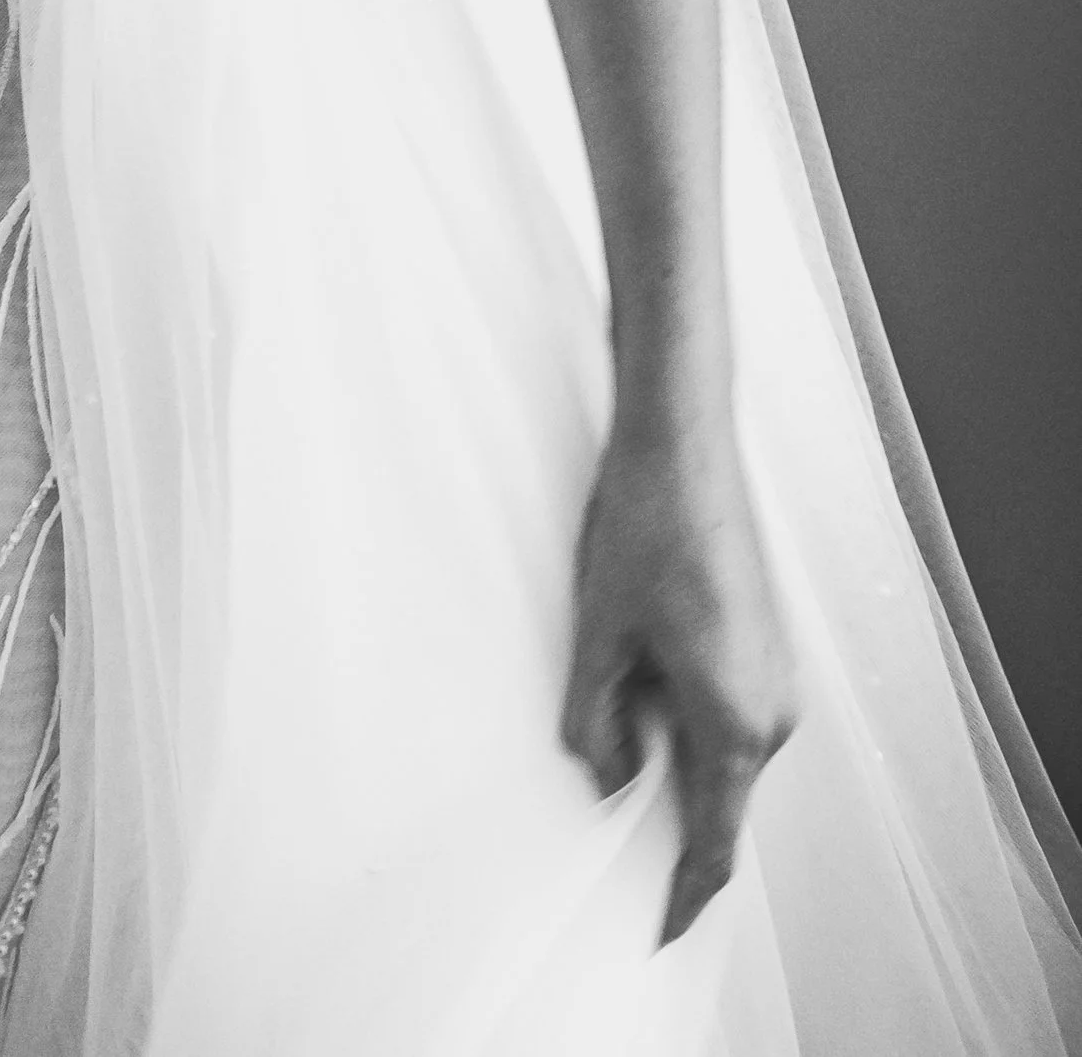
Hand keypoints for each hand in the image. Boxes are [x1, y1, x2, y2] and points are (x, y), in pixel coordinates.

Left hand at [562, 415, 797, 944]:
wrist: (684, 440)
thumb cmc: (643, 527)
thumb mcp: (599, 634)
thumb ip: (598, 725)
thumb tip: (608, 782)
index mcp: (734, 721)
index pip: (714, 842)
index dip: (685, 896)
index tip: (658, 934)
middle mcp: (772, 710)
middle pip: (713, 793)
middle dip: (657, 798)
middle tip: (598, 764)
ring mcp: (777, 675)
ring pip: (715, 745)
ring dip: (666, 740)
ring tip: (611, 676)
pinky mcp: (768, 645)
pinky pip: (726, 708)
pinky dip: (684, 708)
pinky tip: (638, 658)